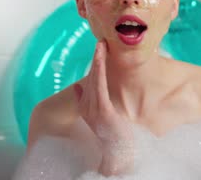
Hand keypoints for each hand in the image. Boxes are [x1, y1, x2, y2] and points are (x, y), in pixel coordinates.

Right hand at [73, 40, 133, 174]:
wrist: (120, 157)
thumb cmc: (116, 140)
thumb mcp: (103, 122)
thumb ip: (92, 107)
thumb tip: (79, 88)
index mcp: (88, 111)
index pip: (89, 84)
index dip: (93, 68)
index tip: (97, 52)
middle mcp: (88, 110)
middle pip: (92, 79)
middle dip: (96, 60)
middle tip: (101, 43)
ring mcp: (94, 110)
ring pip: (94, 79)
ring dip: (97, 61)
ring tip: (101, 45)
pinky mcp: (103, 111)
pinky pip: (99, 85)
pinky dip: (99, 70)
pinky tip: (101, 57)